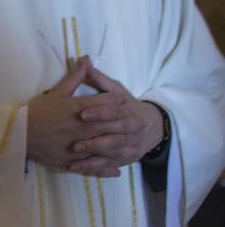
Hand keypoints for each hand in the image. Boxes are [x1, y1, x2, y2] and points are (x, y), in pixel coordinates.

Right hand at [26, 56, 151, 177]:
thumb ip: (74, 77)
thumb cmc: (37, 111)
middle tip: (139, 122)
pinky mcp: (72, 159)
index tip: (125, 100)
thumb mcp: (56, 92)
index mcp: (79, 108)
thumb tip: (86, 59)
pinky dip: (105, 168)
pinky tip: (115, 169)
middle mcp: (83, 126)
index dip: (118, 100)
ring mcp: (79, 144)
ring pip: (106, 145)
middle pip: (112, 124)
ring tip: (131, 145)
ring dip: (120, 145)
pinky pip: (93, 165)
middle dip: (126, 122)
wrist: (18, 133)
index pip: (107, 102)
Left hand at [66, 60, 163, 174]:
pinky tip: (76, 167)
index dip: (100, 113)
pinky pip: (109, 165)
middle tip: (75, 141)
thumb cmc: (127, 105)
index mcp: (128, 111)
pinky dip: (94, 168)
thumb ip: (98, 78)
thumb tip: (83, 58)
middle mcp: (131, 130)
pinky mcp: (124, 159)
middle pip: (115, 136)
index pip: (115, 112)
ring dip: (94, 155)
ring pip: (113, 153)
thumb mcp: (115, 90)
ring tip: (75, 154)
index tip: (82, 114)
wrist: (152, 126)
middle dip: (96, 139)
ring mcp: (129, 147)